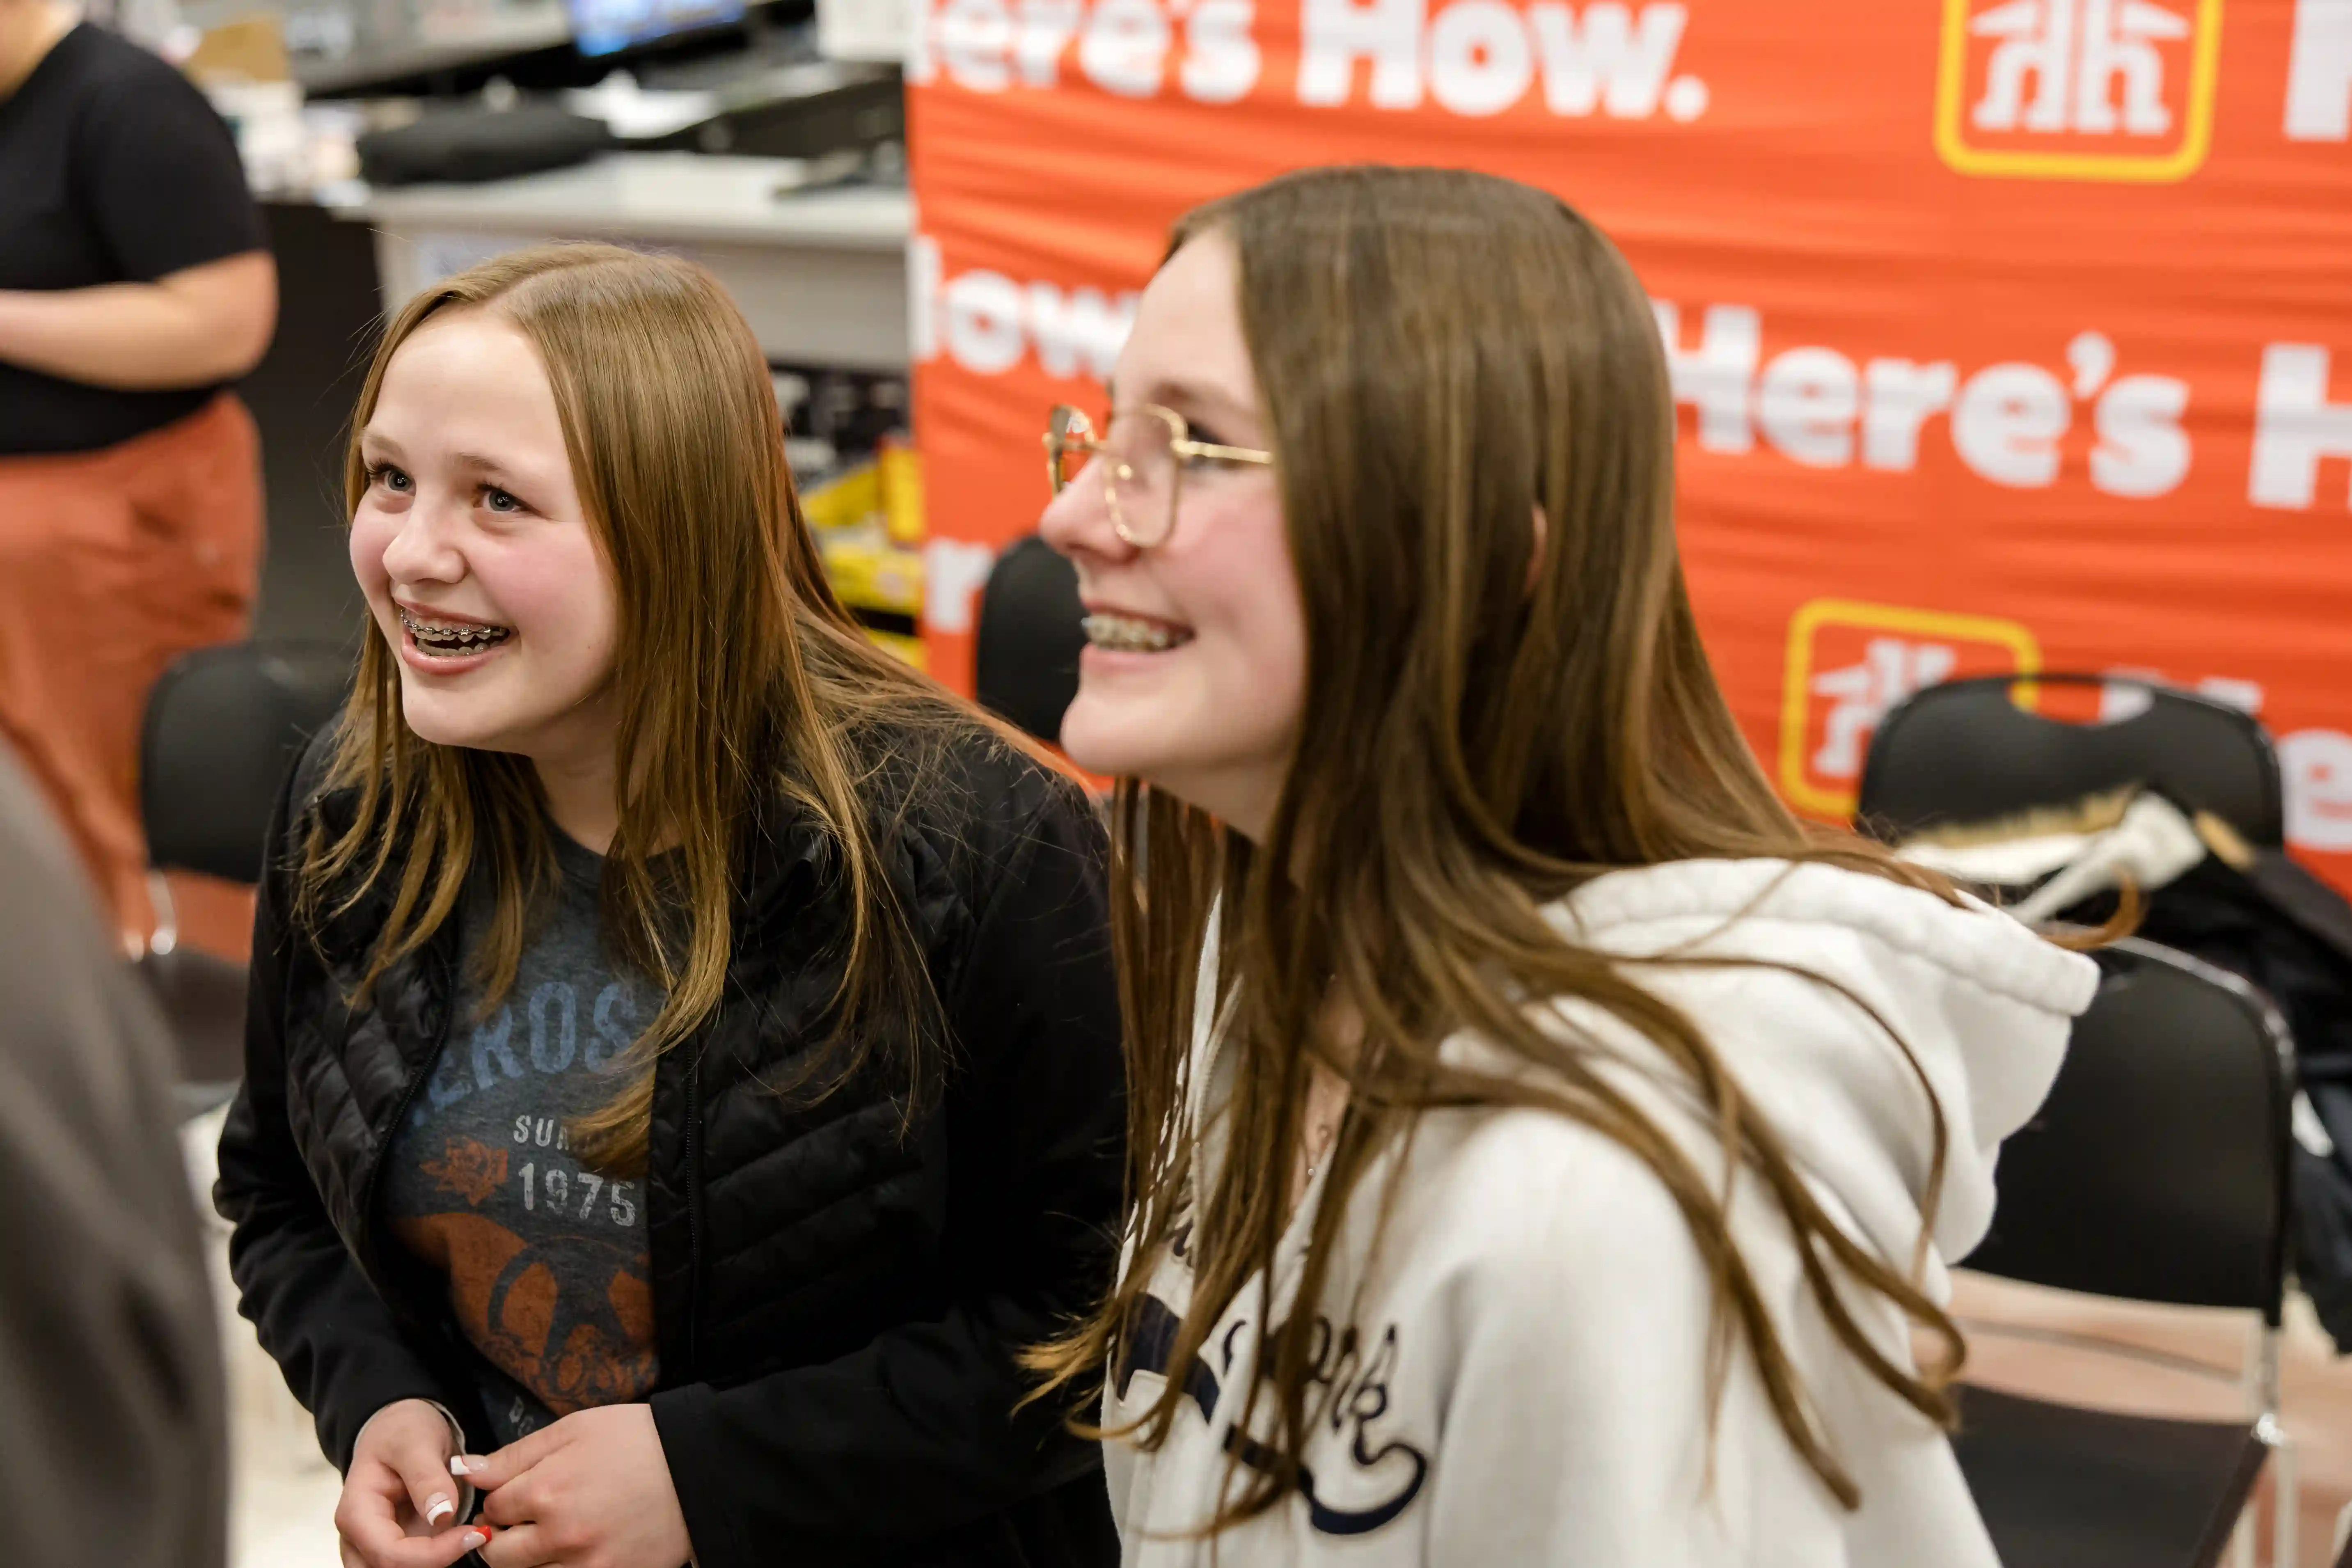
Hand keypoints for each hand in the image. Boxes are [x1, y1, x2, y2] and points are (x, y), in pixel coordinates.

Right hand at [336, 1399, 490, 1567]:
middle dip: (433, 1564)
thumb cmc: (403, 1431)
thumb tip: (442, 1515)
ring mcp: (372, 1548)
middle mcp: (357, 1539)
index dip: (433, 1555)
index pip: (389, 1554)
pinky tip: (460, 1539)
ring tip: (467, 1535)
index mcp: (356, 1513)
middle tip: (473, 1536)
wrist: (399, 1429)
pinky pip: (410, 1566)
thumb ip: (427, 1477)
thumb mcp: (416, 1441)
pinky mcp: (392, 1550)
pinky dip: (435, 1559)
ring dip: (434, 1563)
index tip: (475, 1534)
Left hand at [470, 1405, 691, 1567]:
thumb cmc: (637, 1440)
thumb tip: (465, 1471)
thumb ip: (516, 1454)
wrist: (699, 1467)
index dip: (503, 1497)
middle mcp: (560, 1536)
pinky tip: (578, 1548)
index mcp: (547, 1491)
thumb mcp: (575, 1428)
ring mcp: (585, 1566)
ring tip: (556, 1533)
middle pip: (499, 1554)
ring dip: (531, 1558)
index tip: (522, 1490)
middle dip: (505, 1535)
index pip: (493, 1507)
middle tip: (529, 1518)